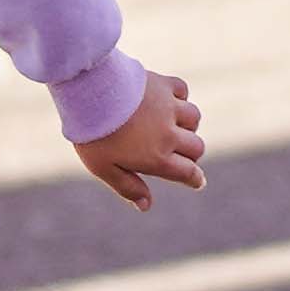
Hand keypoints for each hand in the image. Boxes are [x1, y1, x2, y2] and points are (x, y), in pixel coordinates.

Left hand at [75, 71, 203, 208]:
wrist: (92, 93)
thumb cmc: (94, 134)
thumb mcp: (104, 168)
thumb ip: (127, 187)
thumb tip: (146, 206)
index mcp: (157, 158)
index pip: (188, 173)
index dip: (195, 179)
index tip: (197, 181)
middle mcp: (169, 134)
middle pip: (197, 147)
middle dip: (192, 155)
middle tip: (180, 155)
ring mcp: (169, 107)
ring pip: (194, 118)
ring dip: (188, 125)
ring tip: (173, 126)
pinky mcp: (164, 84)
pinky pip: (183, 91)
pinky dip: (180, 97)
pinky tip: (168, 100)